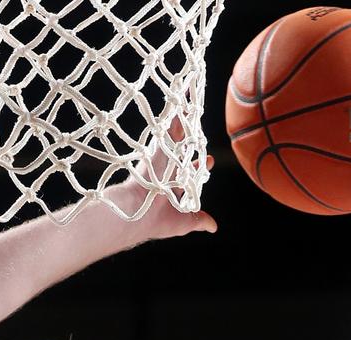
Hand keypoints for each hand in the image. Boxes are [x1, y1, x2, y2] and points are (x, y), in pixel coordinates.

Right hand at [113, 117, 217, 238]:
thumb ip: (199, 220)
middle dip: (191, 143)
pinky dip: (176, 116)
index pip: (189, 174)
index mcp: (172, 188)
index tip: (210, 160)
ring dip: (183, 125)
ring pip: (176, 139)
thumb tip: (214, 227)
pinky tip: (182, 102)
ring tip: (191, 106)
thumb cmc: (157, 221)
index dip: (200, 167)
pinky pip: (169, 129)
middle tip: (199, 133)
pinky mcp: (158, 151)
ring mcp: (162, 161)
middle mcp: (167, 172)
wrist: (137, 212)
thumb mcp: (184, 222)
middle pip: (182, 154)